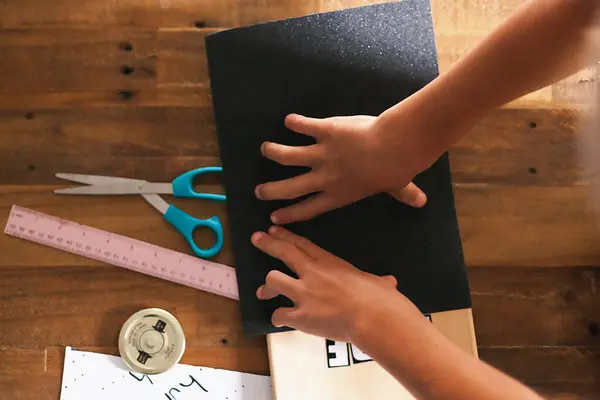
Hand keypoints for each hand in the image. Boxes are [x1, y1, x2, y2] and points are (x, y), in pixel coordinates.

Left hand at [251, 225, 422, 341]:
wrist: (375, 318)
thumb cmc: (381, 299)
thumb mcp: (378, 283)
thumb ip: (378, 281)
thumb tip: (389, 282)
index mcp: (331, 263)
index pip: (303, 245)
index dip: (286, 236)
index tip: (274, 229)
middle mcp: (313, 274)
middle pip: (284, 252)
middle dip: (267, 244)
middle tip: (256, 238)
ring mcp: (305, 294)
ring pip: (273, 280)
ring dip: (268, 287)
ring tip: (263, 292)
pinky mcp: (301, 316)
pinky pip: (279, 314)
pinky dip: (278, 318)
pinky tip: (278, 320)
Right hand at [255, 113, 432, 223]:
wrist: (393, 146)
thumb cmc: (396, 169)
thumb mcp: (397, 186)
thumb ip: (404, 194)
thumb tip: (420, 202)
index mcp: (339, 194)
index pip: (309, 208)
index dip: (290, 214)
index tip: (274, 217)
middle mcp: (324, 177)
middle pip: (290, 187)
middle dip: (272, 190)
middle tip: (260, 191)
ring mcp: (321, 153)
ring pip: (288, 156)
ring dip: (274, 152)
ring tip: (265, 149)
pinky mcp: (324, 130)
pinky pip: (304, 126)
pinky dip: (295, 122)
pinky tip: (289, 119)